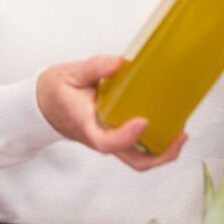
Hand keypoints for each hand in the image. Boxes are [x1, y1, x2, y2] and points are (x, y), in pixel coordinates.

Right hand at [37, 54, 187, 170]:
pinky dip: (156, 142)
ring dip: (162, 151)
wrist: (43, 104)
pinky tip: (168, 124)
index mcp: (86, 125)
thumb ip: (95, 67)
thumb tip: (119, 63)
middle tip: (179, 136)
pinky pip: (138, 148)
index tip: (142, 121)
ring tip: (180, 133)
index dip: (126, 136)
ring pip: (138, 158)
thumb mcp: (71, 73)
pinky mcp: (115, 136)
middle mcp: (100, 138)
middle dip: (160, 155)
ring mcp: (109, 140)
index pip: (107, 142)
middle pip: (132, 160)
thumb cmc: (55, 91)